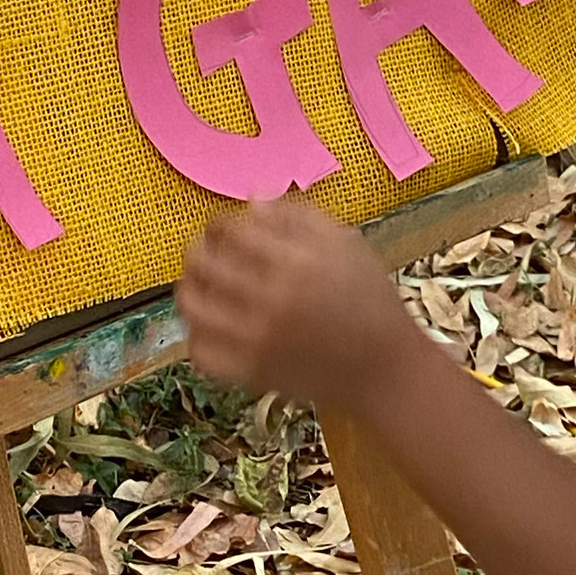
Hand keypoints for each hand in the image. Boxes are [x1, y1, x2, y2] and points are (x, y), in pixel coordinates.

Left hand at [178, 193, 418, 411]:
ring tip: (202, 284)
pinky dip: (197, 336)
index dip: (220, 222)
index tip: (225, 226)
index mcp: (295, 261)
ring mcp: (255, 339)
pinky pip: (201, 352)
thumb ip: (298, 216)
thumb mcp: (347, 244)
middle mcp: (270, 298)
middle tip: (208, 249)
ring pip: (192, 305)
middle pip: (203, 262)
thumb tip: (253, 201)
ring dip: (190, 286)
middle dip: (199, 248)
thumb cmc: (370, 300)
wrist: (384, 369)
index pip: (232, 229)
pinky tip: (212, 325)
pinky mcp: (250, 373)